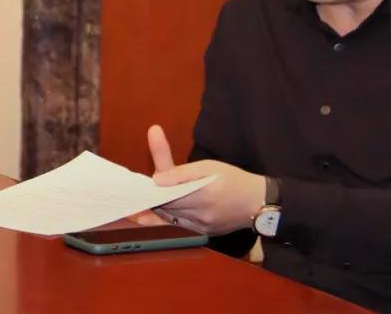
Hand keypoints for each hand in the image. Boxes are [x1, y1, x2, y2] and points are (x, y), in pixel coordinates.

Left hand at [146, 125, 264, 235]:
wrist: (260, 202)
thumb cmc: (233, 179)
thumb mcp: (209, 167)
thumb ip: (182, 173)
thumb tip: (157, 179)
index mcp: (204, 195)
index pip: (168, 194)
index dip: (152, 190)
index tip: (141, 186)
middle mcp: (203, 214)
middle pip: (167, 208)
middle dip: (153, 199)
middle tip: (140, 190)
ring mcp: (203, 227)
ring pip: (171, 218)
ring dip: (159, 208)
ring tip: (147, 198)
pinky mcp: (205, 233)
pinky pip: (180, 226)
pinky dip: (169, 217)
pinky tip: (160, 209)